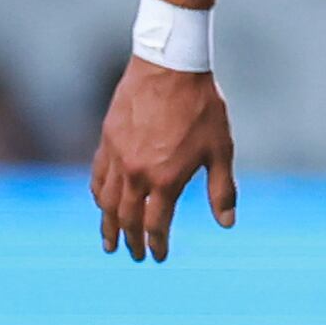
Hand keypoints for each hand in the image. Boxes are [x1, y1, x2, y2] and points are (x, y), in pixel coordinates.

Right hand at [91, 60, 235, 262]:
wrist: (169, 68)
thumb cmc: (202, 108)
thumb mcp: (221, 150)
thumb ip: (222, 190)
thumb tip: (227, 224)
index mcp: (166, 179)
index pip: (156, 225)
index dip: (157, 244)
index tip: (159, 256)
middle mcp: (137, 174)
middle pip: (128, 219)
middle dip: (131, 241)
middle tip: (134, 256)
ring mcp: (117, 158)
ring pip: (107, 202)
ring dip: (108, 226)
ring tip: (109, 243)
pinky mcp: (106, 142)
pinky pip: (98, 177)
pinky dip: (99, 196)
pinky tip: (102, 204)